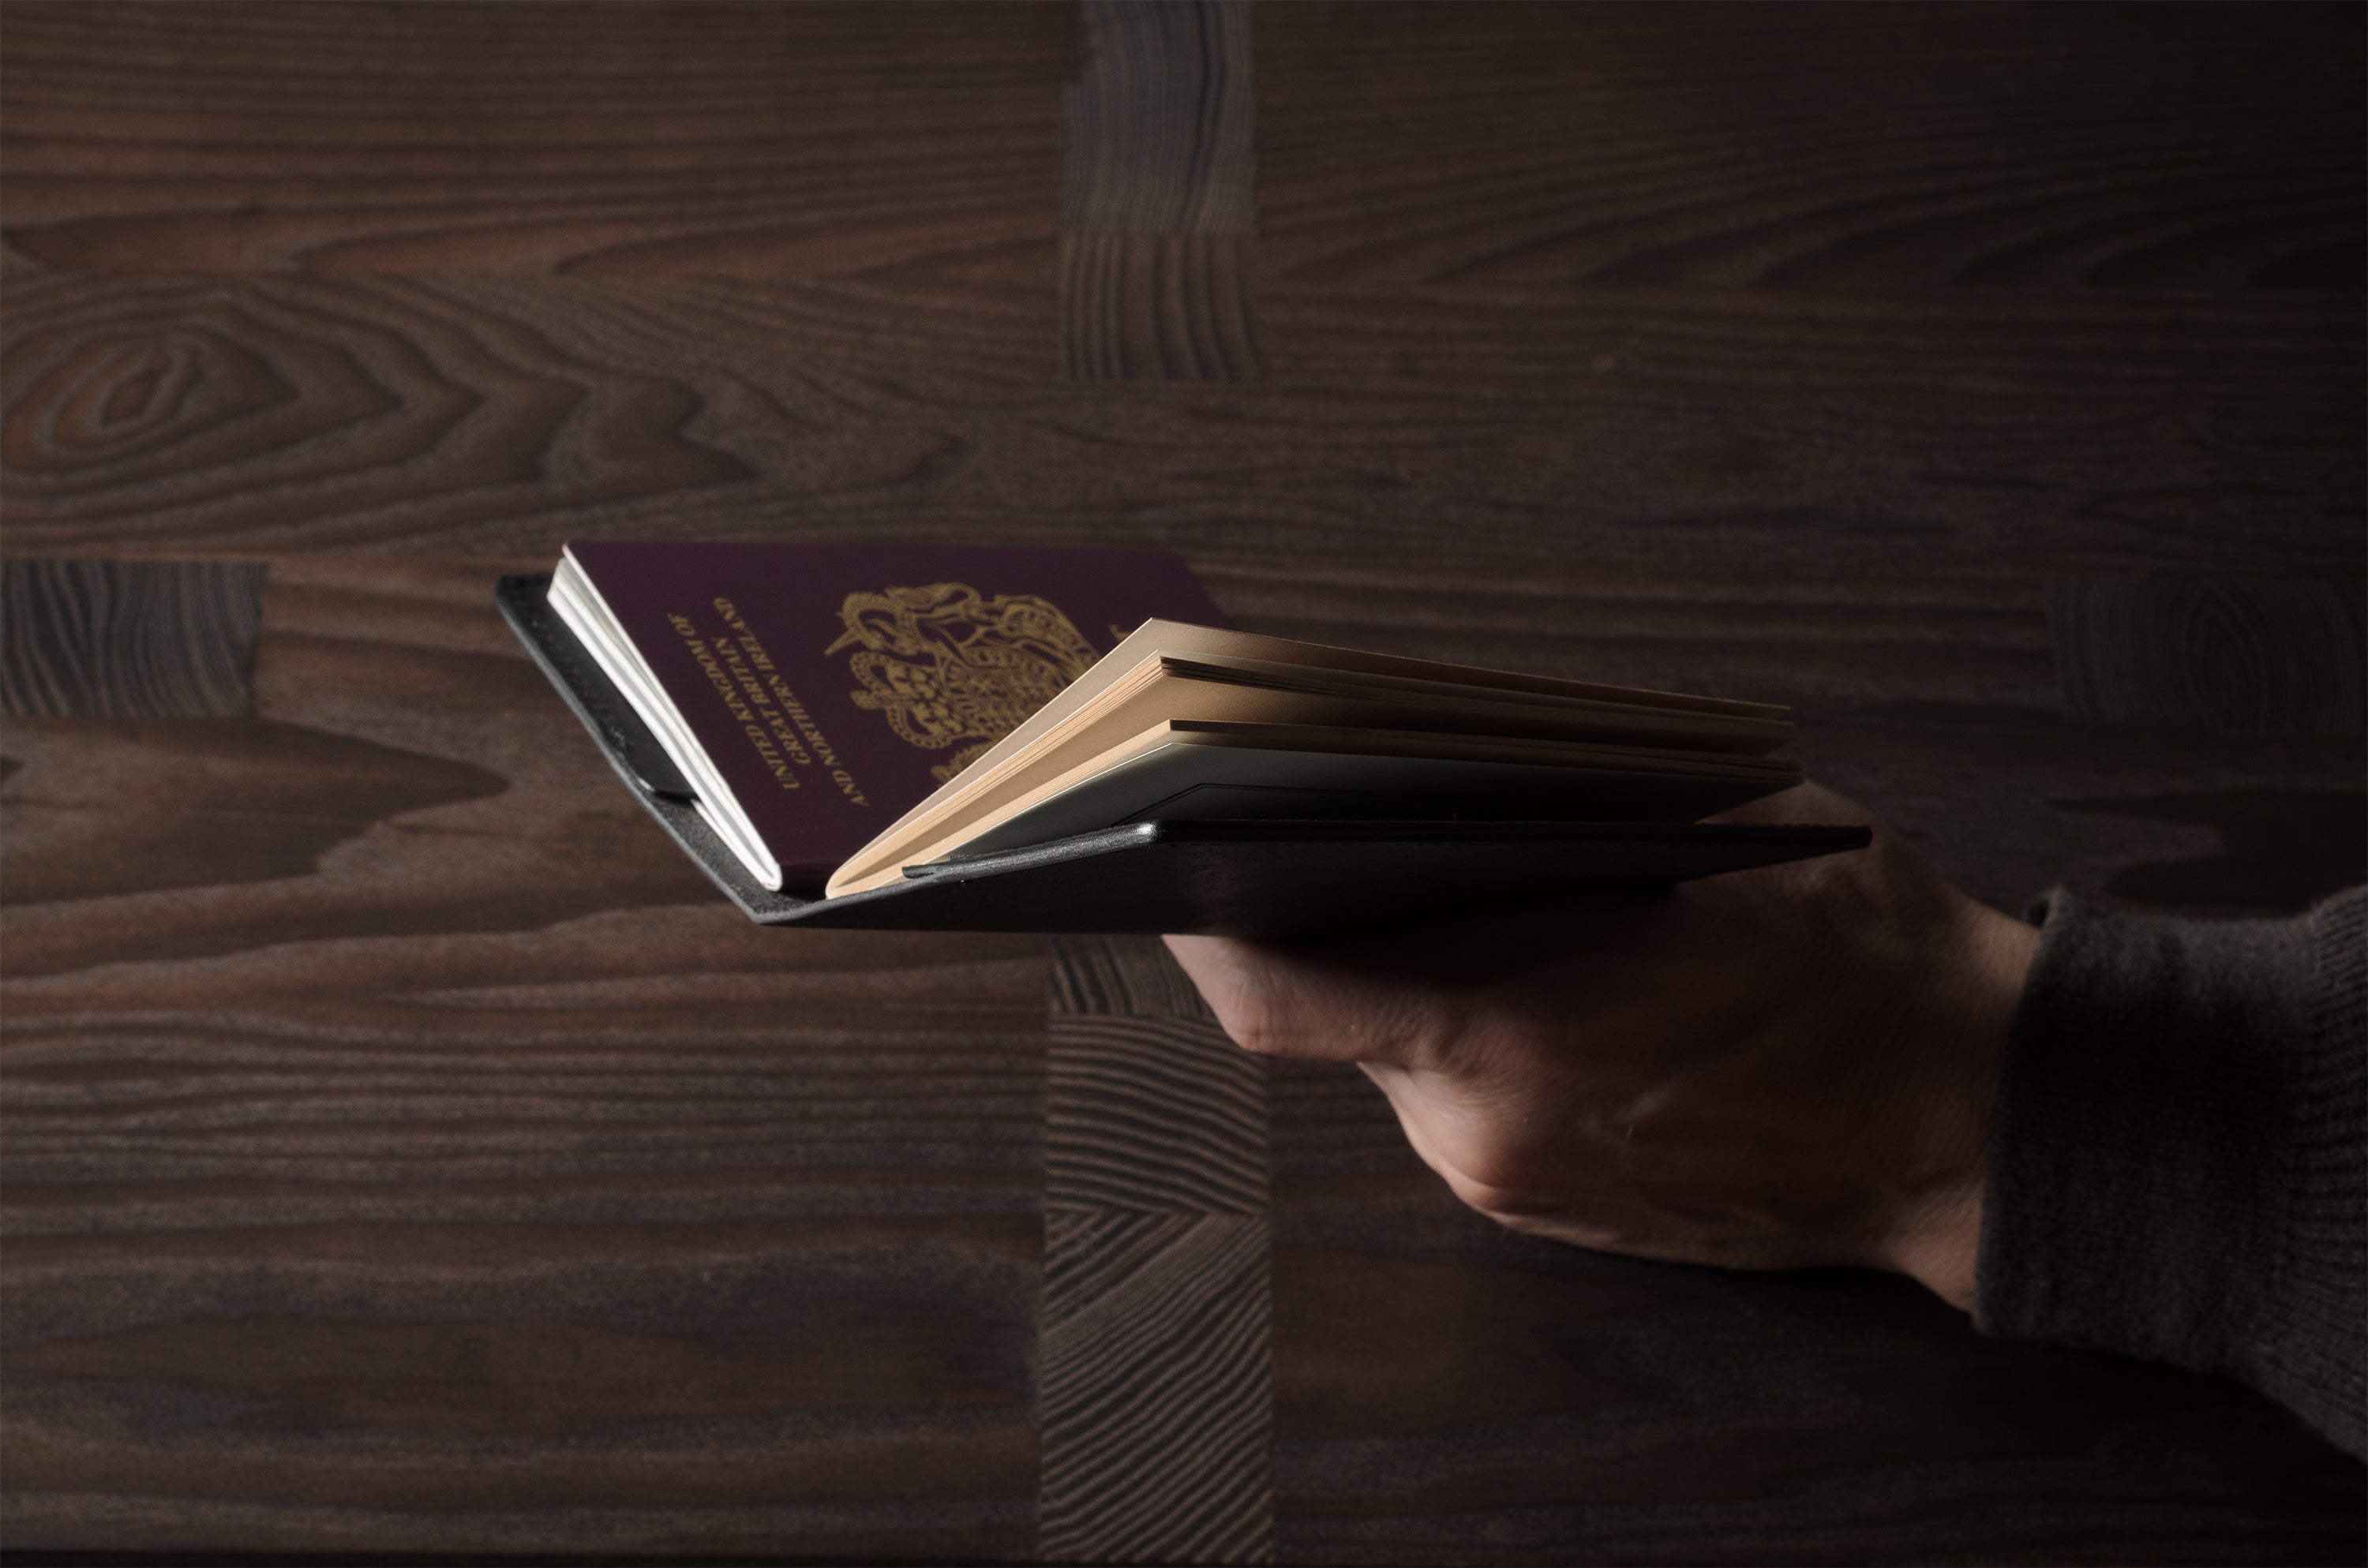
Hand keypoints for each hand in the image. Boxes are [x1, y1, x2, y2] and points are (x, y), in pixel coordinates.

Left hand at [1164, 783, 2038, 1308]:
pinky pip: (1450, 1101)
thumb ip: (1546, 819)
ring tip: (1427, 883)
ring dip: (1392, 974)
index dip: (1194, 926)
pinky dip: (1451, 1030)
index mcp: (1515, 1030)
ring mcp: (1513, 1182)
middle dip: (1310, 918)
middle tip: (1285, 831)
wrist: (1975, 1119)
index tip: (1150, 852)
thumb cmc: (1863, 957)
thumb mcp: (1709, 833)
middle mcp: (1487, 1129)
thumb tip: (1416, 769)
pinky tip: (1506, 969)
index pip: (1276, 997)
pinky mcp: (1542, 1209)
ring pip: (1391, 1057)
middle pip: (1329, 1016)